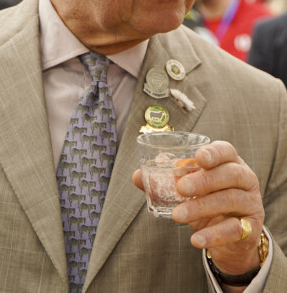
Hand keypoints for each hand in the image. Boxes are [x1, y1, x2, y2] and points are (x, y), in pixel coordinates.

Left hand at [132, 141, 263, 275]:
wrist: (229, 234)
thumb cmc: (206, 198)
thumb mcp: (188, 188)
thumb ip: (165, 180)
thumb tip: (137, 177)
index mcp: (229, 162)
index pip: (226, 150)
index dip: (214, 152)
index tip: (198, 157)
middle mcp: (244, 178)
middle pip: (230, 174)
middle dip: (204, 180)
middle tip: (180, 187)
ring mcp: (250, 203)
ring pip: (230, 200)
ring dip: (201, 207)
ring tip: (178, 216)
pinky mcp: (251, 228)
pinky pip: (234, 230)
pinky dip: (213, 235)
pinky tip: (196, 240)